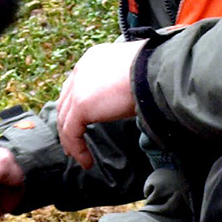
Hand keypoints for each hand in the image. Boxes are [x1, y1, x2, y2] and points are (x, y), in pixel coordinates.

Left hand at [56, 39, 145, 169]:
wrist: (156, 69)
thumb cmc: (155, 72)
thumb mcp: (133, 77)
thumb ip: (121, 87)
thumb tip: (127, 101)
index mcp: (93, 60)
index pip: (77, 85)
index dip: (74, 105)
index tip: (79, 122)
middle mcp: (81, 71)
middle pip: (65, 102)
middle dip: (67, 123)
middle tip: (72, 142)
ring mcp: (78, 87)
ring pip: (65, 119)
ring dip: (70, 140)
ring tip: (78, 156)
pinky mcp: (81, 104)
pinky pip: (71, 132)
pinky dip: (77, 148)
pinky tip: (86, 161)